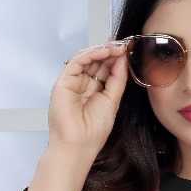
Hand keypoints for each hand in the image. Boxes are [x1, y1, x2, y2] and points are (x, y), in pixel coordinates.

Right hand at [48, 40, 129, 156]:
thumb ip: (117, 79)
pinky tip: (103, 51)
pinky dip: (90, 54)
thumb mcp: (112, 100)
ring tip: (116, 47)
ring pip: (86, 59)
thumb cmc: (93, 131)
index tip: (128, 50)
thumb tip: (122, 59)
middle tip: (123, 45)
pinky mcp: (63, 82)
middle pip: (96, 62)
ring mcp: (72, 82)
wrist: (79, 145)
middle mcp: (82, 85)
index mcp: (94, 91)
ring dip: (101, 50)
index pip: (105, 69)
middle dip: (110, 52)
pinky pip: (76, 62)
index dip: (116, 59)